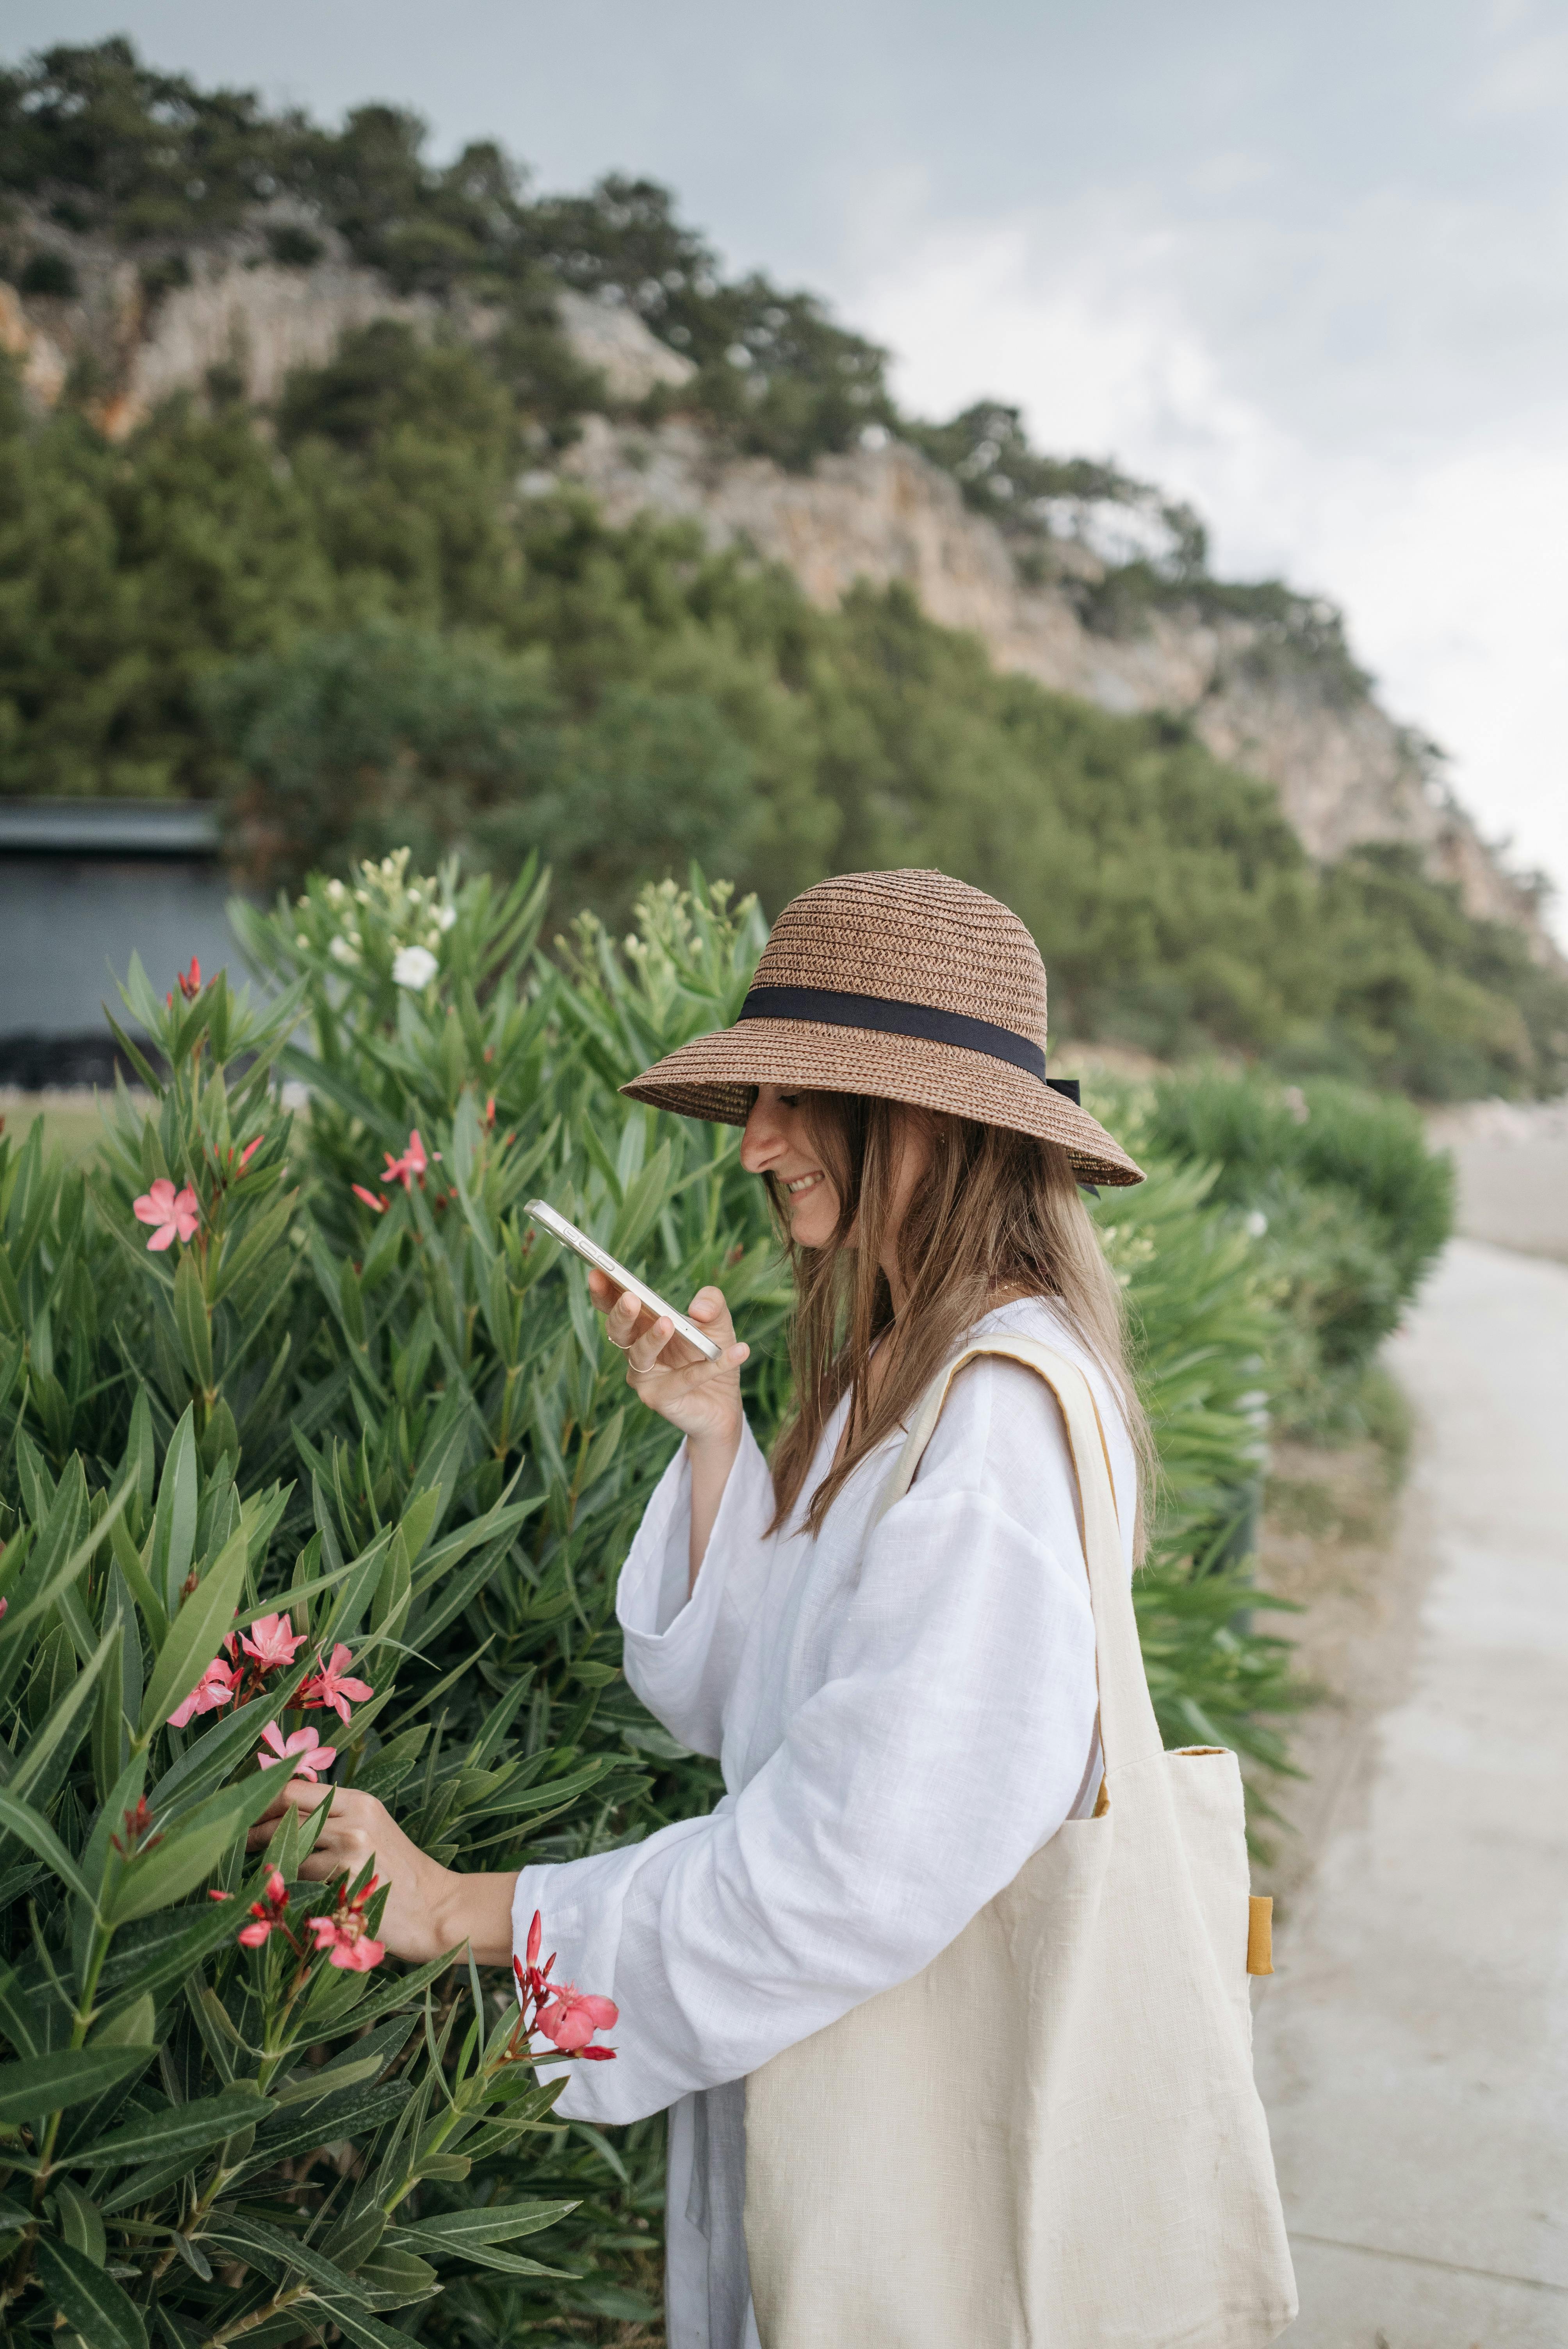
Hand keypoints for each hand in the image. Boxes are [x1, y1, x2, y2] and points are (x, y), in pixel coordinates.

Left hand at [246, 1779, 515, 1964]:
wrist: (436, 1910)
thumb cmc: (399, 1878)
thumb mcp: (372, 1834)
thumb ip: (335, 1822)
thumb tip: (280, 1819)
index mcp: (360, 1801)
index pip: (296, 1788)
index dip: (263, 1801)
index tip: (243, 1815)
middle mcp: (354, 1816)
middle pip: (286, 1811)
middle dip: (254, 1828)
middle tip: (238, 1843)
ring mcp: (351, 1845)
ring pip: (289, 1847)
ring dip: (269, 1862)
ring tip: (262, 1874)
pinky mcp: (346, 1876)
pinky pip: (301, 1877)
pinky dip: (289, 1886)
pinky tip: (286, 1896)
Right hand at [588, 1270, 748, 1453]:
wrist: (724, 1403)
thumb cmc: (711, 1355)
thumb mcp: (718, 1323)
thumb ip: (713, 1304)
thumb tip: (699, 1308)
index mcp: (643, 1326)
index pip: (614, 1307)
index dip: (604, 1291)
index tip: (598, 1272)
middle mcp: (637, 1351)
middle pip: (618, 1331)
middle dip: (621, 1313)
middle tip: (631, 1298)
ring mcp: (645, 1377)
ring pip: (641, 1355)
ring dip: (654, 1337)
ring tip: (669, 1322)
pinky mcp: (661, 1398)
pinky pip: (685, 1379)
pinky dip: (712, 1366)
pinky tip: (738, 1351)